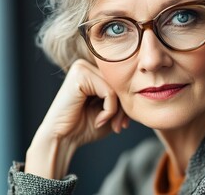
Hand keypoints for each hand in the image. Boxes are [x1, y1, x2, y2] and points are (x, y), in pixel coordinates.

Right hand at [24, 59, 129, 178]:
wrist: (62, 139)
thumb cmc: (84, 127)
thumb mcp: (110, 111)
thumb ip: (123, 98)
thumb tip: (142, 89)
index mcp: (91, 72)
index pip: (119, 82)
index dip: (125, 103)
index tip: (122, 123)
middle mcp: (85, 65)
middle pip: (119, 83)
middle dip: (123, 108)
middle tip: (118, 127)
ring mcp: (81, 68)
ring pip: (116, 87)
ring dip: (116, 110)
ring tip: (105, 123)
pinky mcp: (80, 75)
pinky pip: (109, 92)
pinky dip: (109, 110)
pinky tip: (98, 120)